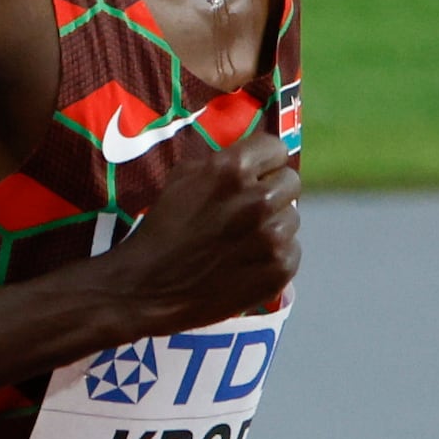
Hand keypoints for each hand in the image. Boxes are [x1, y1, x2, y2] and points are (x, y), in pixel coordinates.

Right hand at [102, 116, 300, 336]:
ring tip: (241, 243)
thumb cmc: (161, 232)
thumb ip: (221, 162)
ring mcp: (273, 236)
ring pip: (291, 218)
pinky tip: (245, 265)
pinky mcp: (280, 267)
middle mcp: (258, 199)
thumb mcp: (181, 179)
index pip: (276, 148)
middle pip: (290, 182)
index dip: (263, 163)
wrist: (146, 290)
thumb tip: (252, 155)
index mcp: (232, 169)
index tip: (252, 177)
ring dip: (272, 227)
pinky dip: (272, 257)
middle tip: (245, 213)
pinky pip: (292, 251)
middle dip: (271, 193)